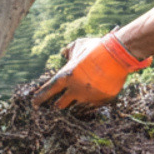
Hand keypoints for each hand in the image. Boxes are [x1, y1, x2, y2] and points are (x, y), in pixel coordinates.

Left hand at [32, 30, 149, 109]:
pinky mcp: (102, 100)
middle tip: (57, 105)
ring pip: (76, 108)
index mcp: (66, 76)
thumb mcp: (80, 45)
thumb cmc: (97, 48)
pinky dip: (90, 105)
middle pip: (59, 106)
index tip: (34, 103)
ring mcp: (88, 96)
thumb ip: (69, 51)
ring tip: (76, 103)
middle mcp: (75, 90)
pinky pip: (92, 107)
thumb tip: (63, 53)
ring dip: (74, 106)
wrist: (119, 53)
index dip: (39, 98)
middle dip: (57, 106)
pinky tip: (91, 101)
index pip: (47, 91)